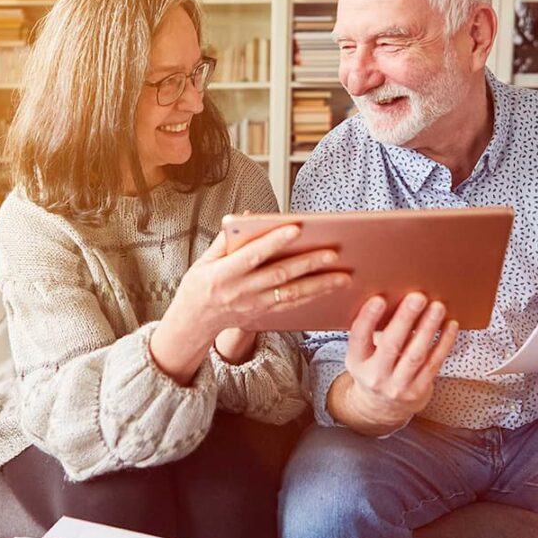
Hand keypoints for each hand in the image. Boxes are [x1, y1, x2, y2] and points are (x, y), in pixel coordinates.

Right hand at [151, 225, 349, 382]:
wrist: (194, 321)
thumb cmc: (200, 285)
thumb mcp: (205, 260)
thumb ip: (227, 239)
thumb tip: (249, 216)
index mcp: (225, 273)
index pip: (253, 255)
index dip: (274, 241)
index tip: (296, 228)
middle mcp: (242, 291)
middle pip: (280, 275)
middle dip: (308, 264)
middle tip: (333, 253)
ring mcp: (255, 305)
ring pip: (292, 294)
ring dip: (320, 286)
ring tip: (344, 276)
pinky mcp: (264, 315)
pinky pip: (292, 306)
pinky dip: (313, 298)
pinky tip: (330, 289)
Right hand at [331, 293, 457, 434]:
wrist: (382, 408)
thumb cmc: (374, 369)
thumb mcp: (362, 355)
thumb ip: (371, 332)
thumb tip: (392, 296)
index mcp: (357, 362)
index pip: (359, 338)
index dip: (368, 318)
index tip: (379, 299)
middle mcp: (375, 376)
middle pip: (391, 345)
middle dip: (405, 319)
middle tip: (418, 297)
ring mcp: (398, 386)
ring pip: (416, 354)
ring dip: (428, 328)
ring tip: (437, 307)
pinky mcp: (419, 390)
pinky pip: (434, 363)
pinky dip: (444, 343)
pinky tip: (450, 325)